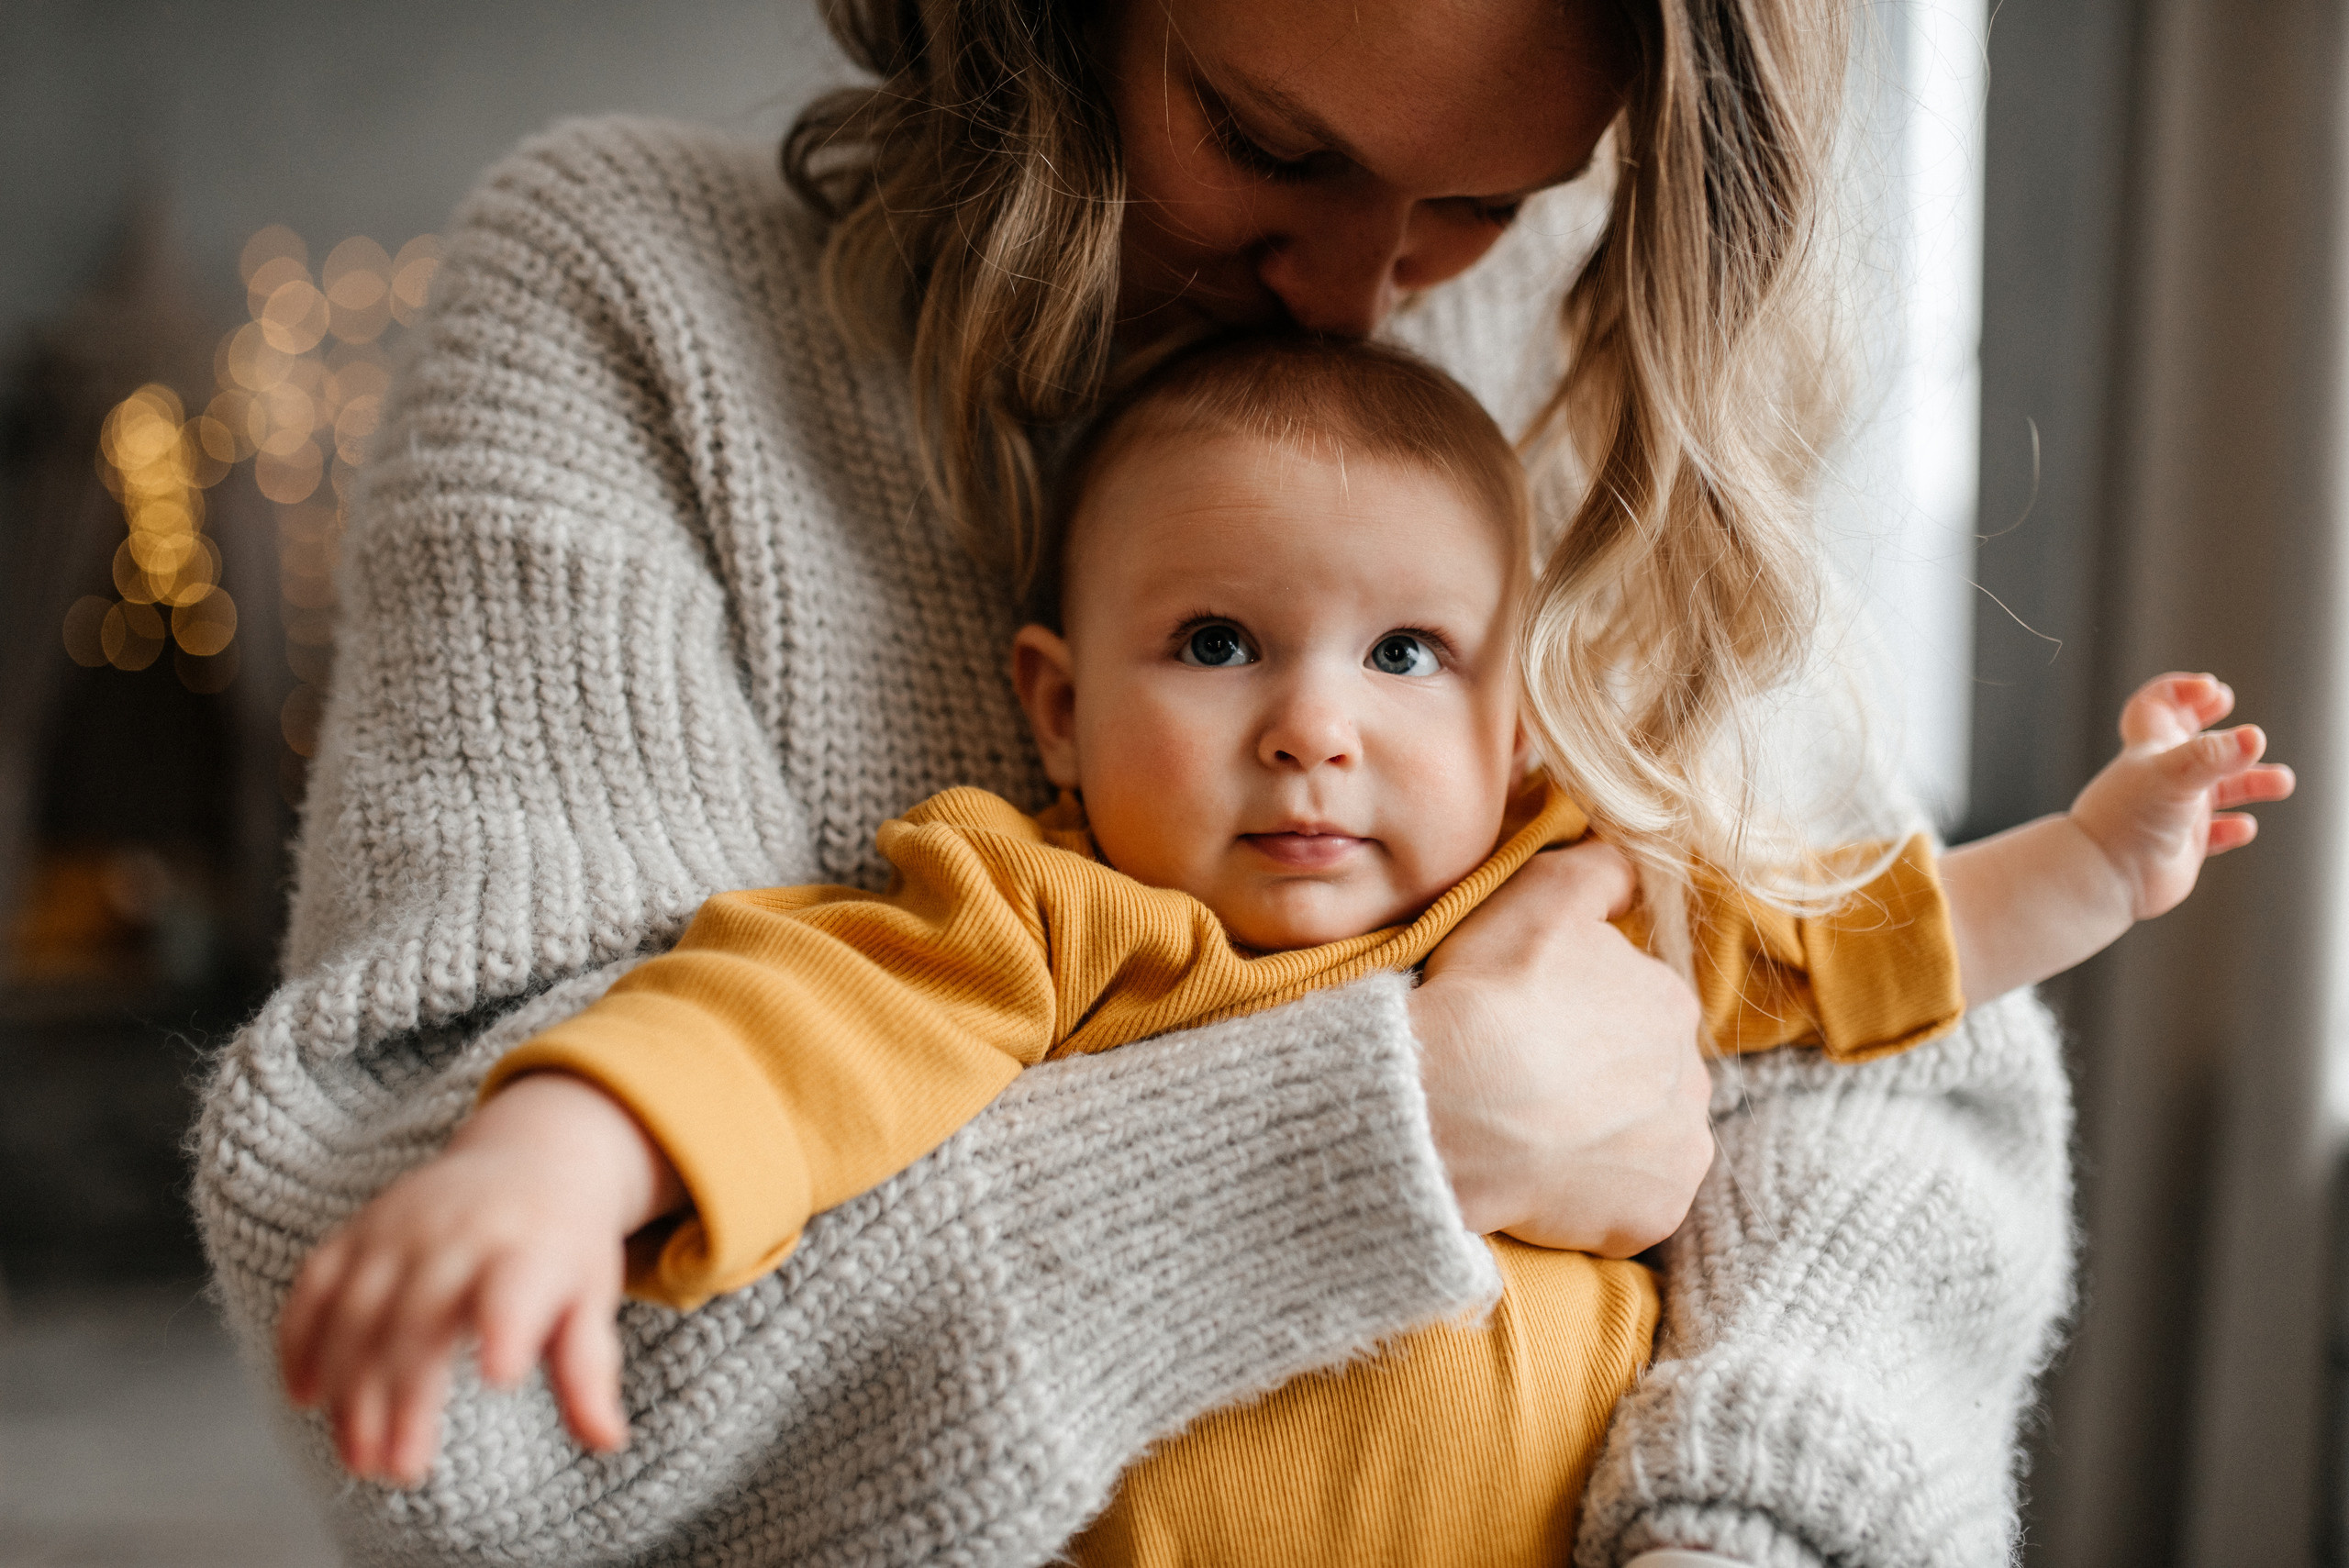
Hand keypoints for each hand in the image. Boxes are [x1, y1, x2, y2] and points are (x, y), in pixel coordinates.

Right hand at [276, 1073, 681, 1486]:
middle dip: (403, 1397)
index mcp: (530, 1251)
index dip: (506, 1327)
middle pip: (421, 1318)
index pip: (515, 1289)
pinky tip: (306, 1394)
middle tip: (398, 1469)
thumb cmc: (563, 1246)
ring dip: (348, 1386)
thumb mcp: (591, 1298)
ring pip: (359, 1310)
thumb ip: (589, 1368)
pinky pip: (317, 1283)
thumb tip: (607, 1440)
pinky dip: (302, 1338)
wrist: (533, 1158)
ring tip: (357, 1456)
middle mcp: (461, 1234)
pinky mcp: (359, 1229)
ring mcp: (401, 1228)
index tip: (502, 1375)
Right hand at [1410, 839, 1712, 1255]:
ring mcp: (1678, 1151)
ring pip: (1645, 1141)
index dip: (1581, 1016)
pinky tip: (1545, 1180)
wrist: (1452, 1106)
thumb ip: (1598, 872)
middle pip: (1646, 1075)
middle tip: (1529, 1083)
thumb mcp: (1539, 898)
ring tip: (1533, 1135)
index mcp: (1670, 1001)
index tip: (1532, 1027)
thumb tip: (1632, 864)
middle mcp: (1693, 1075)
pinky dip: (1596, 1198)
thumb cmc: (1491, 998)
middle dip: (1601, 1079)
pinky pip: (1631, 1206)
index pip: (1635, 1008)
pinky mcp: (1653, 1215)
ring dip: (1604, 1139)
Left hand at [2070, 672, 2294, 919]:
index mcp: (2151, 749)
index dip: (2182, 691)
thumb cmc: (2127, 820)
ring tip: (2282, 781)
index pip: (2159, 706)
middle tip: (2249, 732)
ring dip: (2252, 782)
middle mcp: (2163, 777)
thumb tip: (2255, 737)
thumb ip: (2213, 756)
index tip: (2213, 691)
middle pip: (2196, 743)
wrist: (2104, 878)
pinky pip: (2215, 833)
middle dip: (2223, 733)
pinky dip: (2232, 828)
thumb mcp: (2172, 775)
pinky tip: (2243, 827)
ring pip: (2220, 789)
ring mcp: (2175, 811)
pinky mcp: (2184, 846)